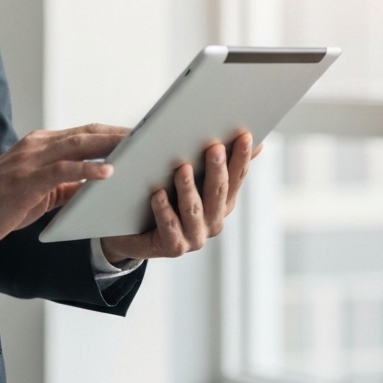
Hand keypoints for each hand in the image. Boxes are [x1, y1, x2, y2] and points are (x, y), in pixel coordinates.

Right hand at [0, 124, 127, 249]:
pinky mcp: (26, 179)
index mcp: (40, 146)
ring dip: (111, 145)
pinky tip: (109, 173)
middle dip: (120, 134)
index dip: (112, 133)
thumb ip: (63, 186)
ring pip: (78, 144)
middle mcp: (37, 145)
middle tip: (150, 136)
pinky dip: (88, 169)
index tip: (139, 136)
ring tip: (139, 148)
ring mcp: (31, 159)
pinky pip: (63, 169)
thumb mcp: (36, 194)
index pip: (84, 134)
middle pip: (87, 133)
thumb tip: (92, 188)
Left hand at [99, 130, 260, 263]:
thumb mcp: (190, 175)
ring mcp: (195, 236)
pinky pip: (169, 227)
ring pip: (193, 209)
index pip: (236, 177)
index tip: (244, 135)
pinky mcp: (173, 246)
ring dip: (188, 188)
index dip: (241, 157)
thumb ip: (215, 160)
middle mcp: (214, 220)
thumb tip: (250, 138)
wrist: (132, 231)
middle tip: (214, 147)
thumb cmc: (165, 195)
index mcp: (222, 202)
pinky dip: (164, 210)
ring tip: (182, 168)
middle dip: (216, 169)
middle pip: (218, 192)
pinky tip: (157, 194)